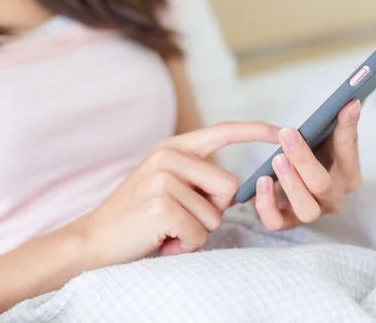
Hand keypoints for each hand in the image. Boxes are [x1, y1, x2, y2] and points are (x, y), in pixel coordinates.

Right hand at [78, 122, 279, 267]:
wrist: (93, 240)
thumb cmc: (136, 218)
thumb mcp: (165, 185)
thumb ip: (196, 178)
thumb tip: (234, 188)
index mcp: (173, 148)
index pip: (223, 131)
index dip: (255, 131)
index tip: (281, 131)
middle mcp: (169, 156)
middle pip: (230, 185)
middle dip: (213, 210)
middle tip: (178, 217)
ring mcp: (164, 178)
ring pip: (216, 214)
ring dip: (196, 231)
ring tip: (165, 229)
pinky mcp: (162, 204)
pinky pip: (200, 233)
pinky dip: (185, 245)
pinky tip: (160, 239)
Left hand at [254, 99, 361, 230]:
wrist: (296, 179)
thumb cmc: (315, 156)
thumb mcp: (328, 138)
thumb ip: (341, 124)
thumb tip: (352, 101)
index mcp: (348, 174)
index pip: (349, 150)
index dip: (346, 127)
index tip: (344, 104)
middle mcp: (333, 198)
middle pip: (323, 185)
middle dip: (305, 160)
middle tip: (288, 135)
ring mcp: (311, 212)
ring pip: (307, 210)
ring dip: (291, 184)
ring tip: (276, 160)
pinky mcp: (287, 221)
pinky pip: (277, 222)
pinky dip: (267, 205)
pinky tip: (261, 181)